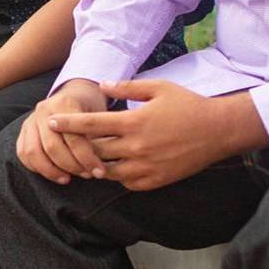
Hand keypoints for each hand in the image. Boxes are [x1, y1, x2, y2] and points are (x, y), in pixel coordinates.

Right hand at [16, 80, 109, 184]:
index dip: (87, 159)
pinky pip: (23, 152)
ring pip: (33, 151)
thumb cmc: (92, 108)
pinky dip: (36, 167)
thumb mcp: (100, 116)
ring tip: (67, 178)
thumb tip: (98, 167)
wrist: (77, 93)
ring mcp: (31, 119)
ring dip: (51, 170)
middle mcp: (44, 109)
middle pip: (52, 146)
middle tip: (86, 175)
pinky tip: (54, 174)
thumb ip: (99, 136)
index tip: (99, 172)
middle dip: (70, 166)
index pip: (74, 138)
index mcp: (65, 103)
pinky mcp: (24, 129)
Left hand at [46, 80, 264, 191]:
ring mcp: (145, 167)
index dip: (68, 124)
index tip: (50, 121)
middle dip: (77, 146)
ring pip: (106, 171)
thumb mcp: (158, 88)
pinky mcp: (154, 181)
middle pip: (93, 151)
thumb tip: (102, 85)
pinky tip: (114, 167)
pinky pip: (125, 183)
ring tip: (87, 156)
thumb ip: (127, 87)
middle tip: (66, 141)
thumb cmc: (188, 105)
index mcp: (134, 122)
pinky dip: (116, 176)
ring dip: (94, 164)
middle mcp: (135, 147)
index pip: (90, 125)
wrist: (218, 131)